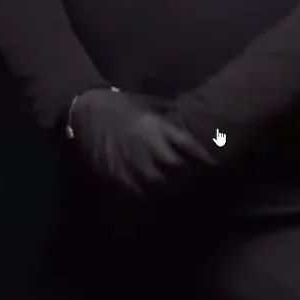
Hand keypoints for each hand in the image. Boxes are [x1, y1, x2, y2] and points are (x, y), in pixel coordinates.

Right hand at [67, 88, 213, 196]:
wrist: (85, 110)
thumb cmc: (121, 105)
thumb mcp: (150, 105)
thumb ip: (170, 117)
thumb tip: (193, 122)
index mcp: (158, 129)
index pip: (189, 147)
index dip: (204, 158)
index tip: (214, 164)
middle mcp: (148, 148)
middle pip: (178, 169)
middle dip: (189, 175)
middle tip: (197, 178)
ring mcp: (131, 163)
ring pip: (160, 184)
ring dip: (171, 187)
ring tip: (177, 188)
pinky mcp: (115, 175)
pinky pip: (137, 192)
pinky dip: (148, 195)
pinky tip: (153, 194)